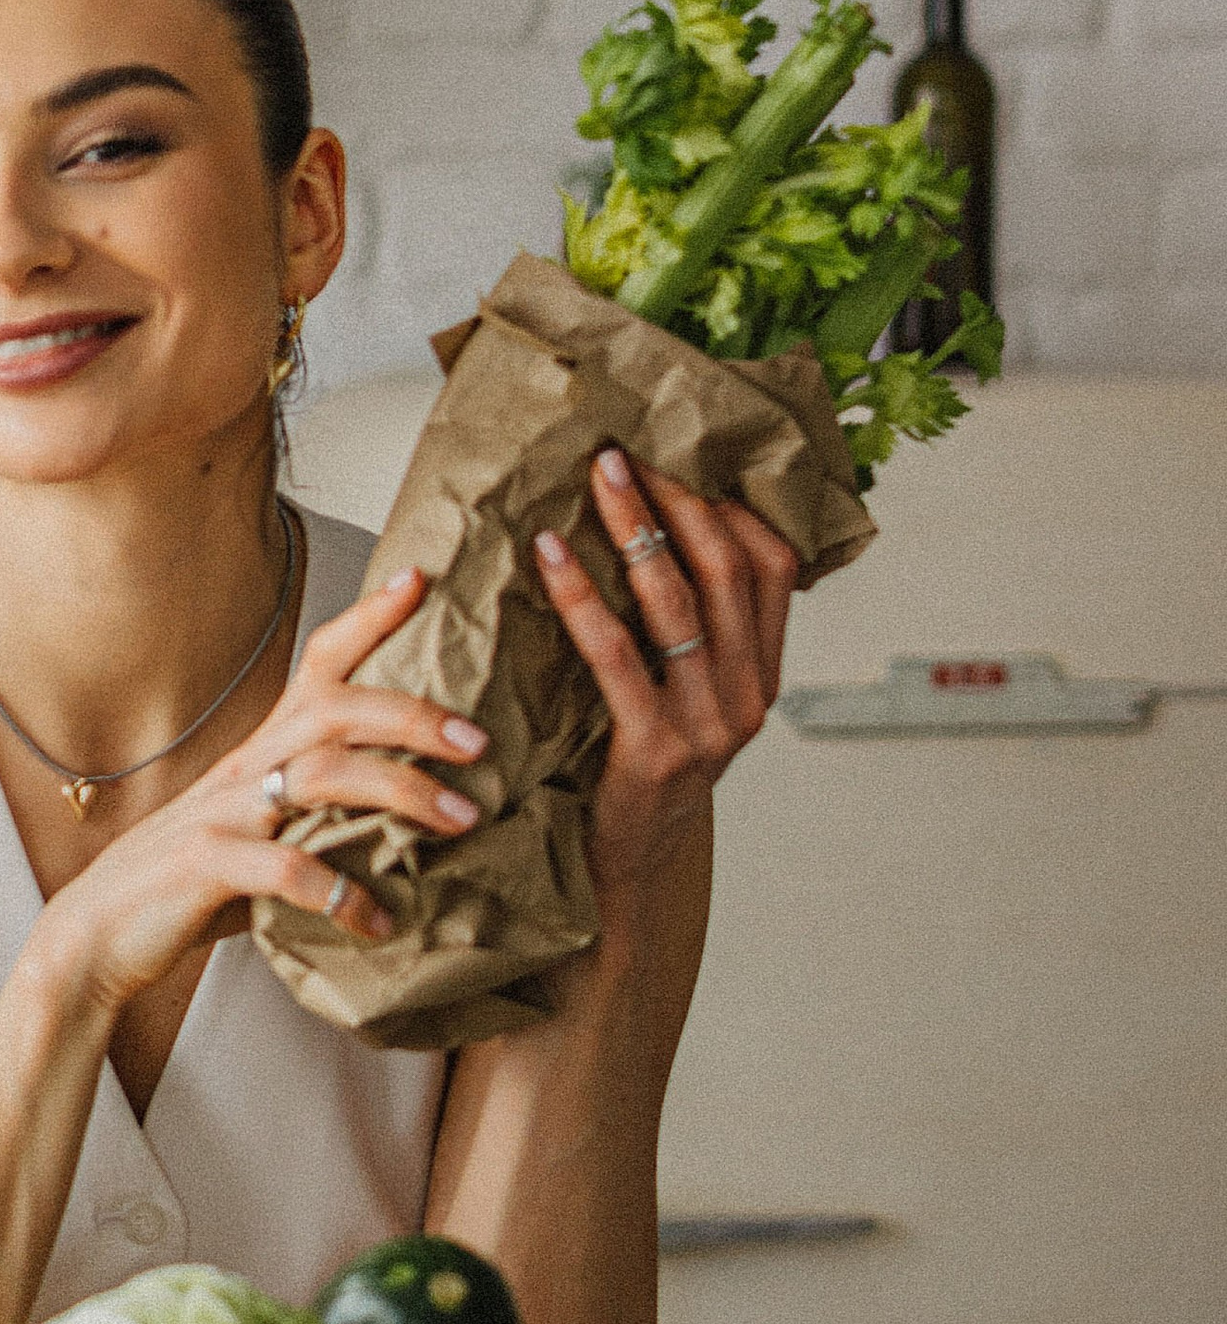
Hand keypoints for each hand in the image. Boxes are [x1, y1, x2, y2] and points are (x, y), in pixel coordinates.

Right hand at [28, 572, 485, 1022]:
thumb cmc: (191, 887)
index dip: (367, 619)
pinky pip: (284, 870)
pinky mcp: (205, 865)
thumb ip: (322, 820)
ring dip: (400, 792)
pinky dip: (341, 894)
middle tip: (479, 742)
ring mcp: (222, 814)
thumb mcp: (262, 837)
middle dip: (411, 715)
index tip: (421, 580)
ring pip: (319, 775)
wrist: (98, 938)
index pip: (318, 665)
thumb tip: (411, 824)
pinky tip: (377, 922)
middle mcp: (244, 769)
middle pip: (333, 710)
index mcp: (261, 753)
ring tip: (462, 820)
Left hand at [533, 449, 797, 911]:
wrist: (619, 871)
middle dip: (675, 500)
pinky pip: (619, 656)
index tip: (676, 452)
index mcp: (764, 672)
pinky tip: (551, 558)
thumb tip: (646, 524)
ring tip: (592, 482)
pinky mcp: (657, 750)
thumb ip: (685, 630)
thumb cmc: (634, 767)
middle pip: (727, 568)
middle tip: (621, 452)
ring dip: (633, 531)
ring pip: (679, 603)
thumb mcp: (683, 696)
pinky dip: (583, 598)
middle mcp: (749, 694)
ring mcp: (710, 724)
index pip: (773, 564)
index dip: (729, 502)